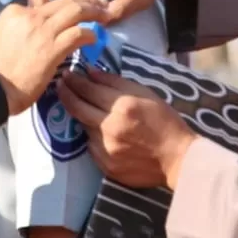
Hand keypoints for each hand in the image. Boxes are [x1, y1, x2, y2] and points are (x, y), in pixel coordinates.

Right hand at [0, 0, 108, 115]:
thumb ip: (16, 31)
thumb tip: (31, 33)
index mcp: (14, 12)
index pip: (44, 2)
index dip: (63, 5)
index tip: (73, 9)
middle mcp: (29, 16)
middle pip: (64, 1)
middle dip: (85, 0)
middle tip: (99, 4)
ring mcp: (42, 30)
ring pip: (75, 11)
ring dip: (94, 12)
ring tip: (105, 16)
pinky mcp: (52, 48)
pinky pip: (78, 33)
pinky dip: (89, 34)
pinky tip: (95, 39)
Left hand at [57, 67, 197, 190]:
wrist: (177, 159)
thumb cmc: (165, 122)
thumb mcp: (146, 94)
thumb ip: (116, 82)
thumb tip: (90, 72)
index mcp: (123, 106)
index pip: (89, 89)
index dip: (75, 80)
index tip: (67, 74)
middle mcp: (110, 127)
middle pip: (78, 108)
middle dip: (67, 94)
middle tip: (61, 85)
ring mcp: (106, 148)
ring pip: (84, 127)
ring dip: (82, 116)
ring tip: (83, 106)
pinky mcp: (105, 165)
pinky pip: (91, 146)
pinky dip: (93, 136)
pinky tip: (101, 131)